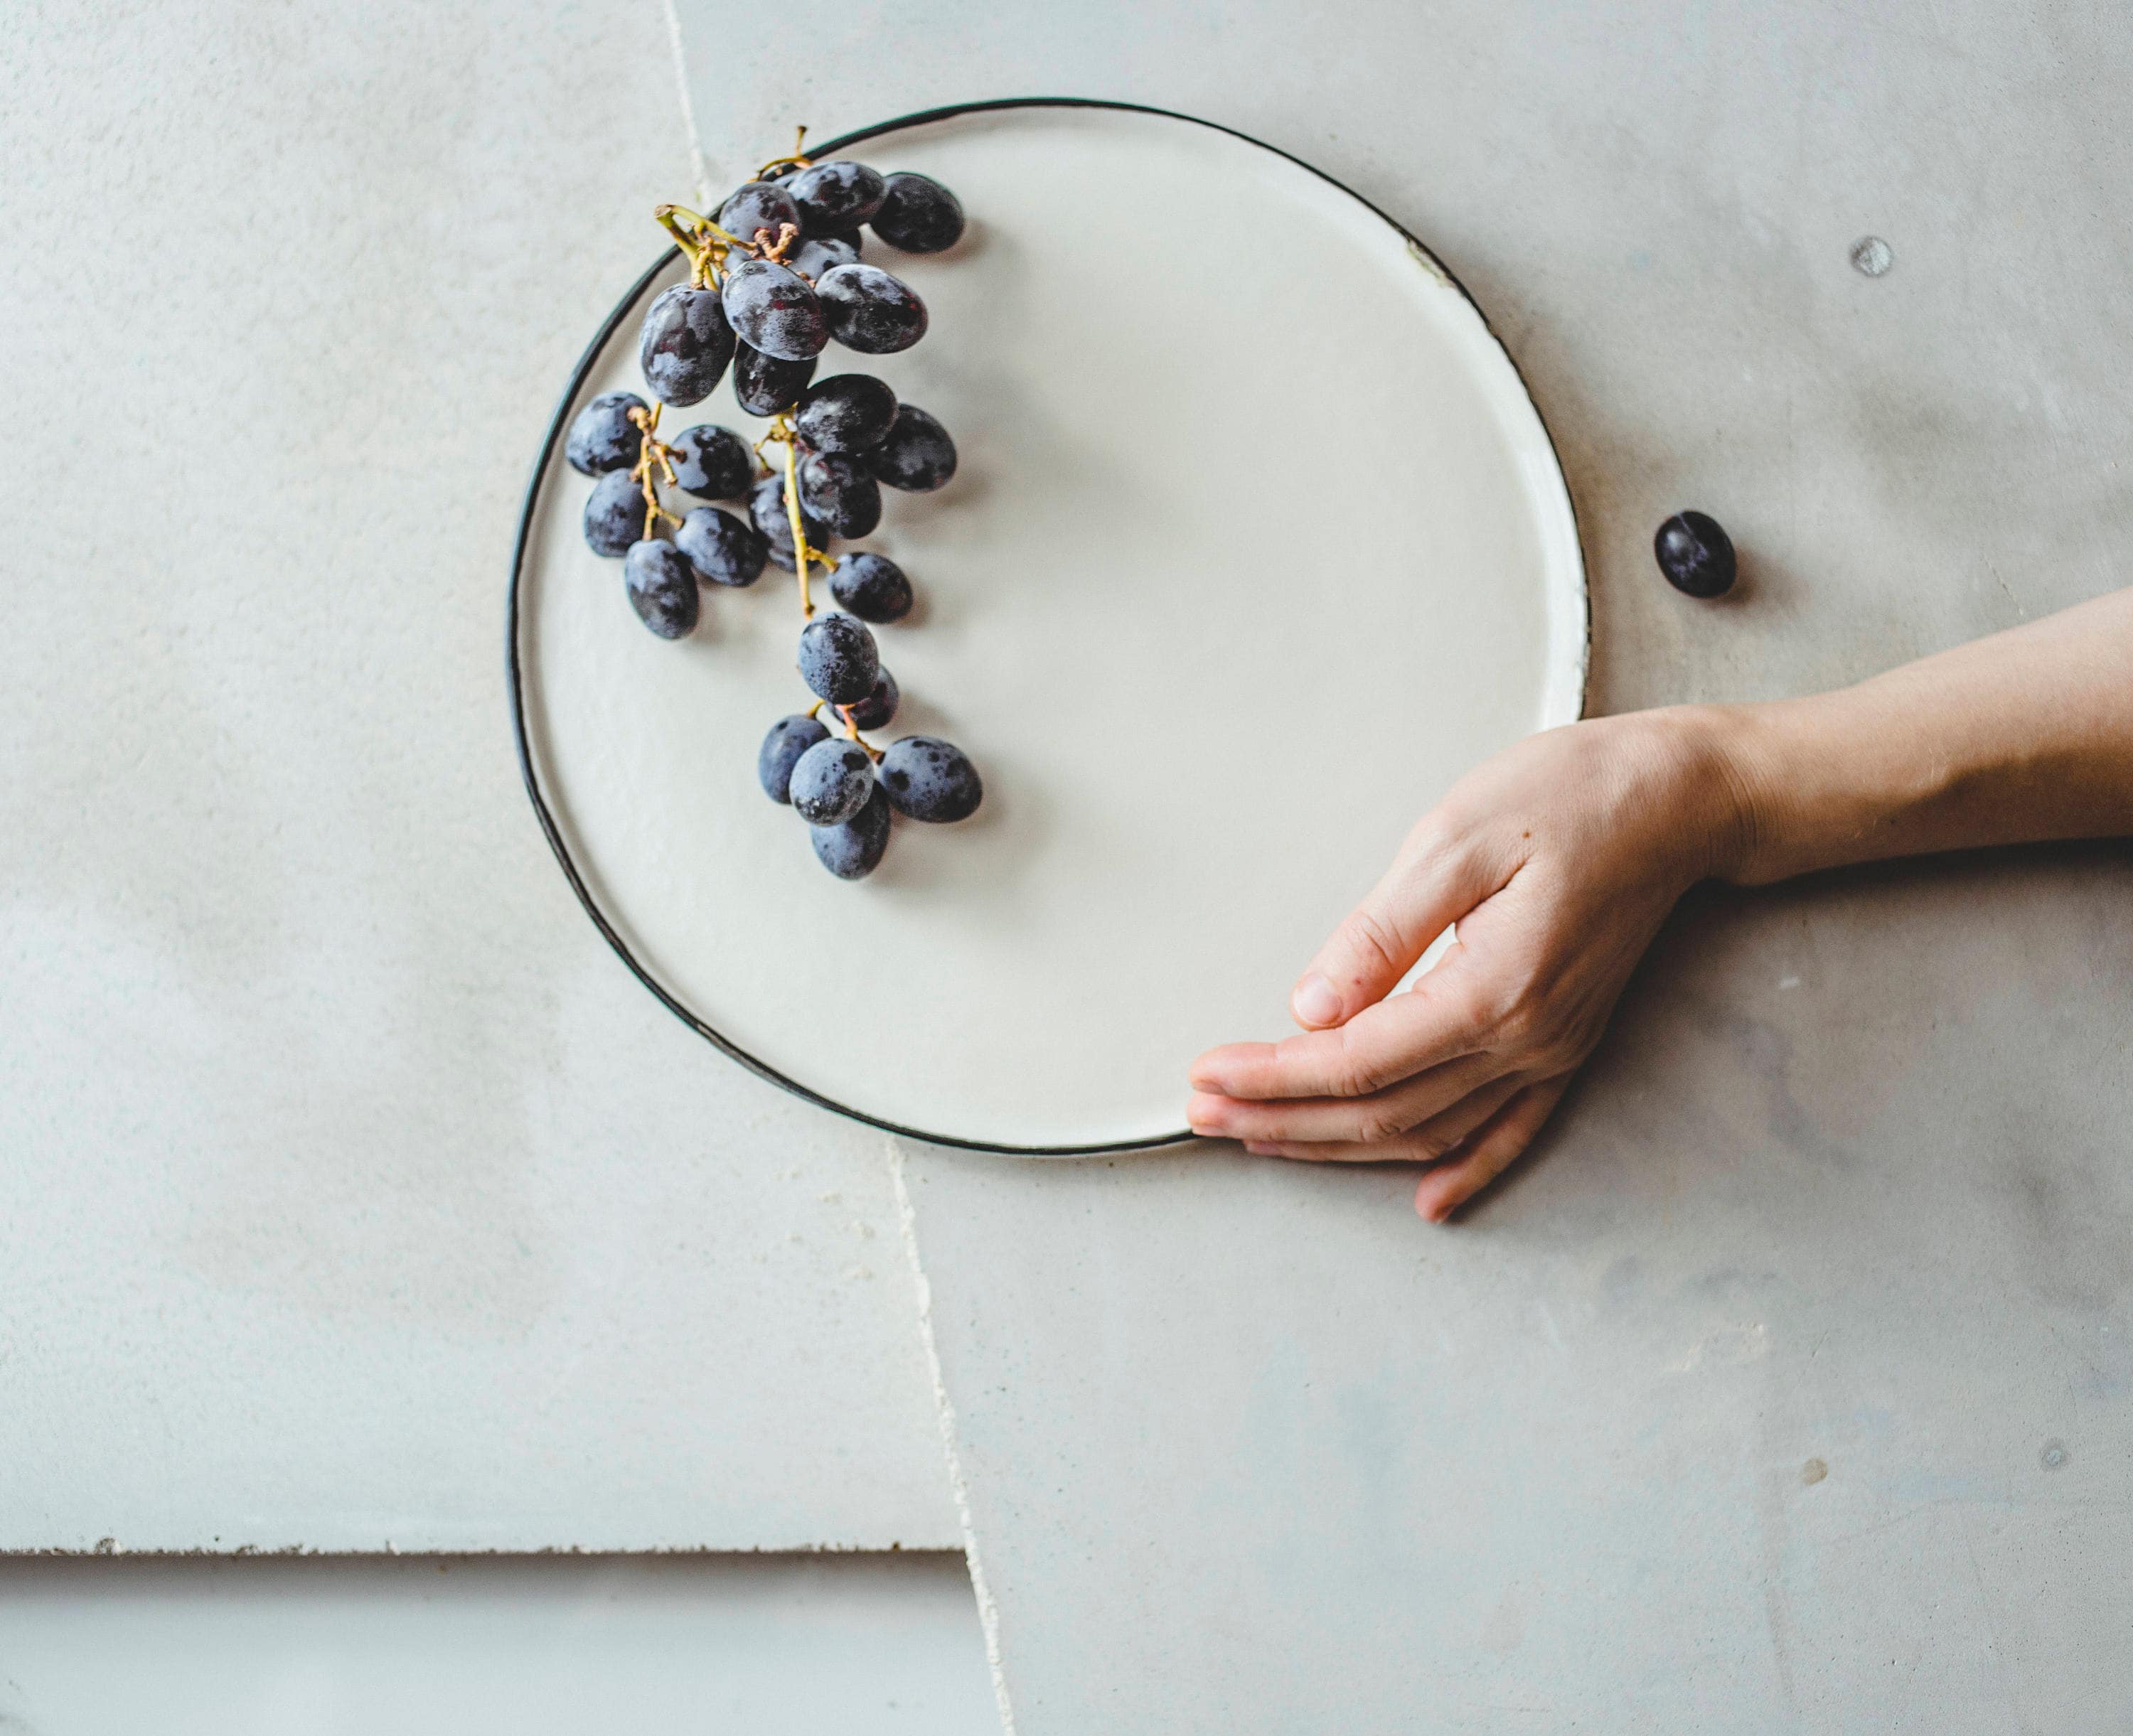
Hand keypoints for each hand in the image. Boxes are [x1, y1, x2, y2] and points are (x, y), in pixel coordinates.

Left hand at [1187, 708, 1747, 1219]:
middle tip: (1202, 1115)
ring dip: (1338, 1144)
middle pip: (1380, 1111)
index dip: (1270, 1076)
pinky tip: (1427, 1202)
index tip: (1205, 1075)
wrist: (1679, 799)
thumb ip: (1380, 933)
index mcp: (1491, 989)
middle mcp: (1525, 1040)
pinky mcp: (1568, 1046)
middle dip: (1280, 1120)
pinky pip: (1510, 1133)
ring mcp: (1551, 1052)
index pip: (1354, 1061)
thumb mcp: (1455, 838)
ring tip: (1261, 1138)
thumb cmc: (1569, 796)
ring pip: (1429, 1132)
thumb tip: (1310, 1007)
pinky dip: (1465, 1171)